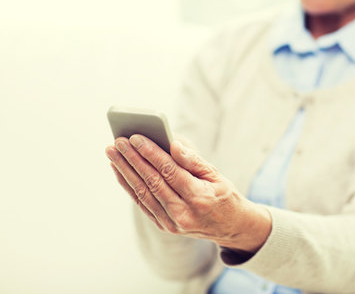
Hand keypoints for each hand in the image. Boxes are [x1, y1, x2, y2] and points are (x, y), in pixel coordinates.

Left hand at [105, 135, 270, 252]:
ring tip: (112, 153)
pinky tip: (120, 170)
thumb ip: (194, 161)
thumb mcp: (217, 175)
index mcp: (200, 198)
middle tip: (118, 141)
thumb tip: (173, 144)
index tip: (135, 137)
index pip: (170, 171)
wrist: (230, 227)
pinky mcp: (164, 226)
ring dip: (125, 171)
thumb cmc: (224, 195)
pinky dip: (129, 185)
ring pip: (143, 193)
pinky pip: (142, 203)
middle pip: (152, 182)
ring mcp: (171, 223)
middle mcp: (183, 214)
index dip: (151, 153)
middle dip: (132, 159)